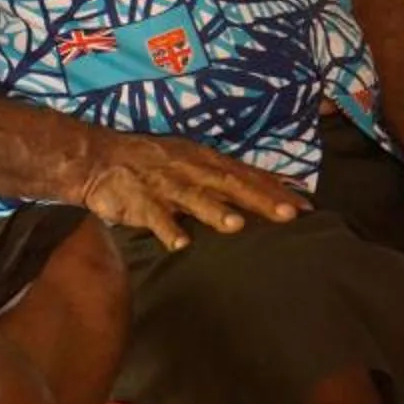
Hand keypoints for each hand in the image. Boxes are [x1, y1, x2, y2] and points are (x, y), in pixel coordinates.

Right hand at [66, 131, 305, 249]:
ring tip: (237, 226)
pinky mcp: (138, 201)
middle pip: (230, 184)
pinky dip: (167, 229)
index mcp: (204, 160)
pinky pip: (154, 217)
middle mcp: (189, 169)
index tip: (306, 204)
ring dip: (214, 211)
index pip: (247, 174)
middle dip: (259, 199)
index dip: (276, 189)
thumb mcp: (190, 161)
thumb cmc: (150, 162)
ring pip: (193, 198)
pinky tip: (181, 245)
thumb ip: (223, 178)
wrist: (97, 158)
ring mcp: (164, 185)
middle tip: (289, 215)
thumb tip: (264, 190)